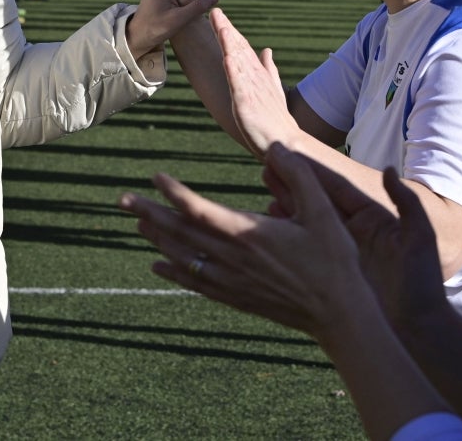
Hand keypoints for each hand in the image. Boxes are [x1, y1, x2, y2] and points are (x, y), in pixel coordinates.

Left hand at [119, 143, 369, 338]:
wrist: (338, 315)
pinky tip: (157, 265)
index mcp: (249, 234)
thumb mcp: (323, 211)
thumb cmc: (333, 260)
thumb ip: (298, 175)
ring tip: (138, 223)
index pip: (200, 210)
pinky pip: (195, 283)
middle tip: (123, 200)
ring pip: (184, 257)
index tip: (156, 177)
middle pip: (181, 233)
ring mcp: (232, 281)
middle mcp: (232, 258)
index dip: (174, 193)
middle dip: (150, 214)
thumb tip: (275, 146)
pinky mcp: (236, 297)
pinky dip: (173, 271)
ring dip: (158, 238)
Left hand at [210, 9, 300, 155]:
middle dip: (225, 29)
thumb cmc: (275, 117)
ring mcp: (251, 88)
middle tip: (214, 11)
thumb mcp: (272, 88)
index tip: (217, 14)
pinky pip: (239, 83)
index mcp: (257, 73)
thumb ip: (268, 68)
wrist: (284, 140)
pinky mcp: (247, 102)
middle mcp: (254, 76)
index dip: (229, 30)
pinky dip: (233, 69)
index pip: (241, 47)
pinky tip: (226, 56)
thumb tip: (266, 50)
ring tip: (218, 25)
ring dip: (228, 42)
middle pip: (238, 48)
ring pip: (238, 60)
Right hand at [277, 161, 442, 337]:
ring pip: (309, 222)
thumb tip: (387, 169)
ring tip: (265, 188)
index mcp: (374, 217)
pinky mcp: (333, 272)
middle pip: (318, 200)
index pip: (338, 188)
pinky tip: (270, 224)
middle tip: (268, 164)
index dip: (315, 171)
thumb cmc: (424, 282)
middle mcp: (354, 230)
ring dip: (287, 205)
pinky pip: (306, 248)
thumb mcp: (421, 237)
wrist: (419, 328)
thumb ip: (406, 202)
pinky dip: (287, 235)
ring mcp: (341, 252)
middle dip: (294, 182)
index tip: (293, 153)